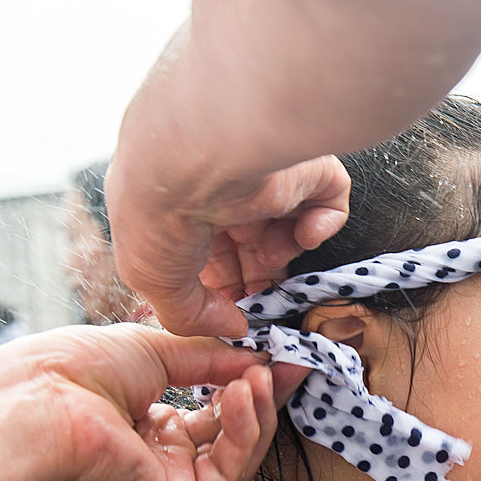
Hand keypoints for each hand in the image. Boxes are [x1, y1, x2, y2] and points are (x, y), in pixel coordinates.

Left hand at [23, 324, 308, 480]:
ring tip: (259, 376)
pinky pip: (226, 472)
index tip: (280, 359)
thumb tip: (259, 359)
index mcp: (146, 425)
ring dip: (256, 415)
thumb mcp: (156, 349)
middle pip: (232, 439)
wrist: (36, 400)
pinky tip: (243, 394)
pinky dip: (243, 432)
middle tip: (286, 367)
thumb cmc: (73, 369)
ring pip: (237, 459)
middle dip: (262, 400)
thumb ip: (212, 358)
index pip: (214, 413)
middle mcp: (156, 460)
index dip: (249, 386)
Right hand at [105, 0, 480, 337]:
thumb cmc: (158, 210)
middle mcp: (221, 182)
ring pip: (288, 224)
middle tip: (264, 298)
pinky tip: (305, 229)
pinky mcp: (304, 160)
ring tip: (275, 251)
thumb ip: (187, 315)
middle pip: (252, 242)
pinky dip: (325, 221)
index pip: (207, 251)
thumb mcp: (150, 279)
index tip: (233, 312)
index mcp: (177, 202)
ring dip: (284, 249)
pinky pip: (330, 197)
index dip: (222, 285)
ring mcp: (264, 168)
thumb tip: (231, 326)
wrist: (194, 154)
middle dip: (258, 274)